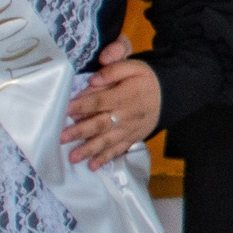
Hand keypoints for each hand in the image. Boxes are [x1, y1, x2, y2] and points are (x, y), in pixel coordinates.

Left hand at [64, 40, 160, 167]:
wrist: (169, 94)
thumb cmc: (145, 79)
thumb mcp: (133, 66)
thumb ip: (113, 69)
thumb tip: (93, 79)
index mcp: (124, 95)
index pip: (100, 101)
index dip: (83, 105)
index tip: (66, 109)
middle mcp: (126, 115)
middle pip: (101, 123)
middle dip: (81, 131)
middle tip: (62, 137)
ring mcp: (129, 129)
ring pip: (108, 140)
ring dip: (90, 149)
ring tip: (73, 157)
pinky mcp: (132, 138)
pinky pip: (118, 149)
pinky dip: (106, 158)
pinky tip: (93, 166)